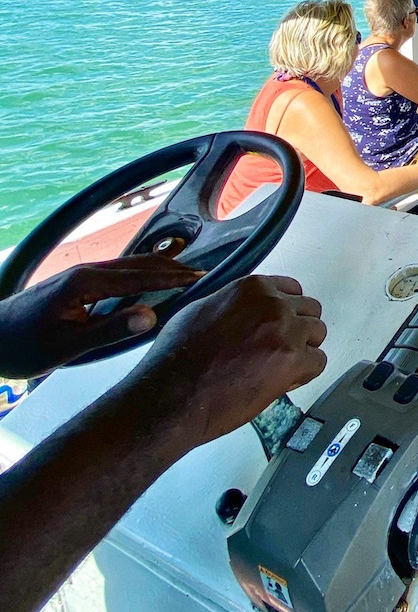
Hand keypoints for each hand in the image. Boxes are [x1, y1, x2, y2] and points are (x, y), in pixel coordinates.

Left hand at [0, 256, 203, 378]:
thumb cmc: (21, 346)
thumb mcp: (67, 346)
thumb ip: (111, 330)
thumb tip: (152, 316)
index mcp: (86, 282)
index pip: (140, 277)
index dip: (172, 278)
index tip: (199, 279)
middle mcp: (86, 271)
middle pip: (138, 265)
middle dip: (171, 268)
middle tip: (202, 273)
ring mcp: (80, 274)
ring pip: (128, 265)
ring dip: (158, 268)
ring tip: (184, 272)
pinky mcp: (76, 281)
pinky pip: (117, 273)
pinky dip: (141, 273)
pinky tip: (149, 278)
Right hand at [125, 275, 326, 446]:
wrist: (172, 394)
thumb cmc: (176, 358)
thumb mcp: (201, 310)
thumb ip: (234, 304)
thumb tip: (244, 309)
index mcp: (252, 288)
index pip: (291, 290)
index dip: (286, 311)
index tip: (278, 326)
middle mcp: (273, 304)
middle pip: (310, 310)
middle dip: (298, 329)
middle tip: (280, 349)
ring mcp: (285, 331)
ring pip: (318, 333)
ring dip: (303, 350)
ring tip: (279, 367)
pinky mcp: (293, 360)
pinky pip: (319, 362)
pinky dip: (305, 374)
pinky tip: (282, 381)